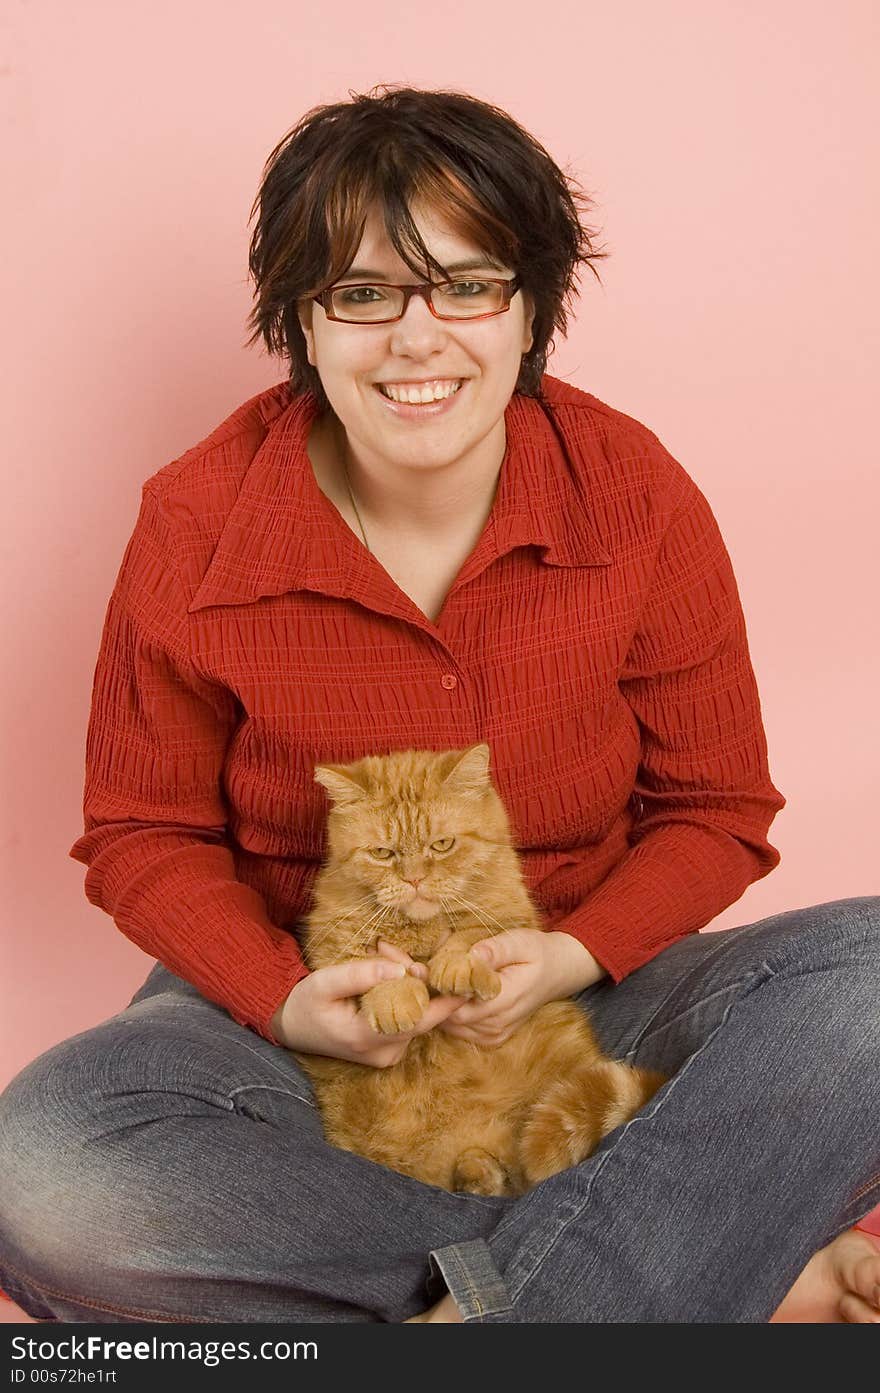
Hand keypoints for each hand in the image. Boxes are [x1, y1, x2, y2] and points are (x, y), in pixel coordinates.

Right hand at [270, 940, 462, 1067]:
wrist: (290, 1028)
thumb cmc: (305, 1002)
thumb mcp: (324, 982)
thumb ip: (362, 974)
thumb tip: (403, 969)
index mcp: (367, 1038)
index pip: (421, 1020)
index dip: (447, 1001)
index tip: (468, 982)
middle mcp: (384, 1054)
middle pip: (422, 1014)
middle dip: (419, 979)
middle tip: (387, 950)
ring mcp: (388, 1056)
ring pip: (418, 1017)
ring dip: (411, 987)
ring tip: (379, 957)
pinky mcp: (390, 1052)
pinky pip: (409, 1022)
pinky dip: (404, 999)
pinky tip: (385, 978)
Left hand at [435, 929, 605, 1046]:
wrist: (557, 973)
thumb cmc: (536, 952)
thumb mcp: (520, 942)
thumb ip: (495, 950)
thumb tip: (472, 955)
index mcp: (506, 999)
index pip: (459, 1006)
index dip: (438, 990)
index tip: (421, 970)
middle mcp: (499, 1023)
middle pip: (451, 1019)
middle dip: (434, 998)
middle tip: (418, 974)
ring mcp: (495, 1034)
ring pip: (452, 1027)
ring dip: (440, 1008)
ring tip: (431, 981)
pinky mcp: (491, 1037)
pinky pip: (460, 1031)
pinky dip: (449, 1016)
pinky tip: (447, 995)